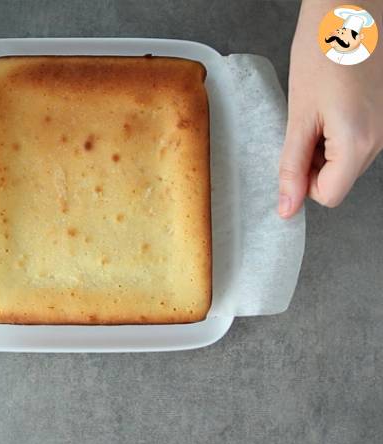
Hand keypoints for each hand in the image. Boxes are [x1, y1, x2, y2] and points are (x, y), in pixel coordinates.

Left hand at [279, 1, 382, 217]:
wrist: (350, 9)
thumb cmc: (323, 51)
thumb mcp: (299, 116)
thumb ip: (292, 166)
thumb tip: (287, 207)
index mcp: (360, 143)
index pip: (329, 196)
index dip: (304, 184)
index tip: (292, 157)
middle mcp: (380, 141)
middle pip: (338, 180)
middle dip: (313, 164)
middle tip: (302, 127)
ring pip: (345, 162)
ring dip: (323, 148)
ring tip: (317, 111)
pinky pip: (355, 142)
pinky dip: (335, 134)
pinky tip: (329, 106)